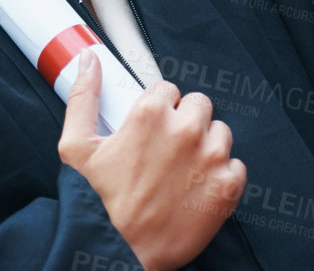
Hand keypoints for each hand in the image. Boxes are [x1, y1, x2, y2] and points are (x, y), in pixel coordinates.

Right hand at [57, 51, 245, 270]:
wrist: (120, 254)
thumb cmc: (97, 204)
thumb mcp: (77, 148)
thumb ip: (83, 97)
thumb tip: (88, 61)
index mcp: (151, 114)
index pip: (167, 89)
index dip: (158, 110)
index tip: (151, 130)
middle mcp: (186, 129)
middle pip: (198, 105)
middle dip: (184, 122)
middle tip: (166, 151)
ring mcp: (210, 157)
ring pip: (220, 133)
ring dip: (205, 147)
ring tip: (181, 172)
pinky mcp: (228, 186)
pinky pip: (236, 165)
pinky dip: (222, 176)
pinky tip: (197, 190)